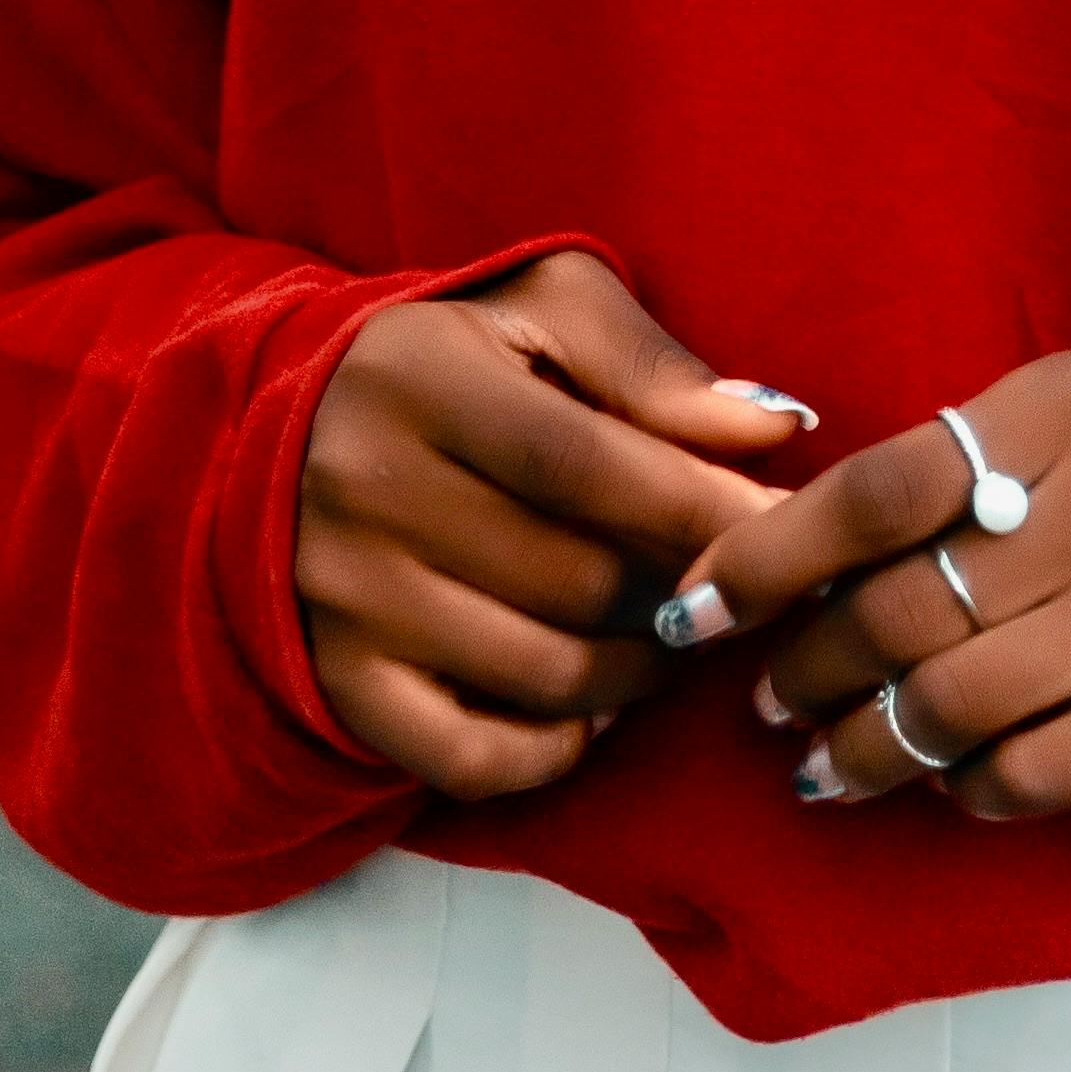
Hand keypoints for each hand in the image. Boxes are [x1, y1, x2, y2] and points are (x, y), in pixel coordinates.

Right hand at [294, 252, 810, 802]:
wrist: (291, 428)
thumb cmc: (454, 358)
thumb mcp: (543, 315)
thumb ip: (654, 366)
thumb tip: (778, 428)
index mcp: (419, 379)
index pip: (587, 465)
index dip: (698, 506)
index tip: (779, 528)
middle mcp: (365, 491)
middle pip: (577, 578)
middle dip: (681, 590)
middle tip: (730, 585)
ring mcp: (347, 600)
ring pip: (545, 672)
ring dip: (641, 671)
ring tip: (675, 633)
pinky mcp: (339, 684)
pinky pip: (471, 757)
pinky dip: (556, 749)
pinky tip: (597, 706)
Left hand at [661, 355, 1070, 822]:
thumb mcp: (1066, 440)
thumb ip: (944, 480)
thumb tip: (771, 562)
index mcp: (1069, 409)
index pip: (879, 488)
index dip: (766, 557)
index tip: (691, 608)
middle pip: (903, 607)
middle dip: (809, 665)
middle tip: (770, 697)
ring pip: (948, 704)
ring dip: (861, 745)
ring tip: (820, 761)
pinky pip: (1016, 772)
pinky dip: (956, 785)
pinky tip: (936, 778)